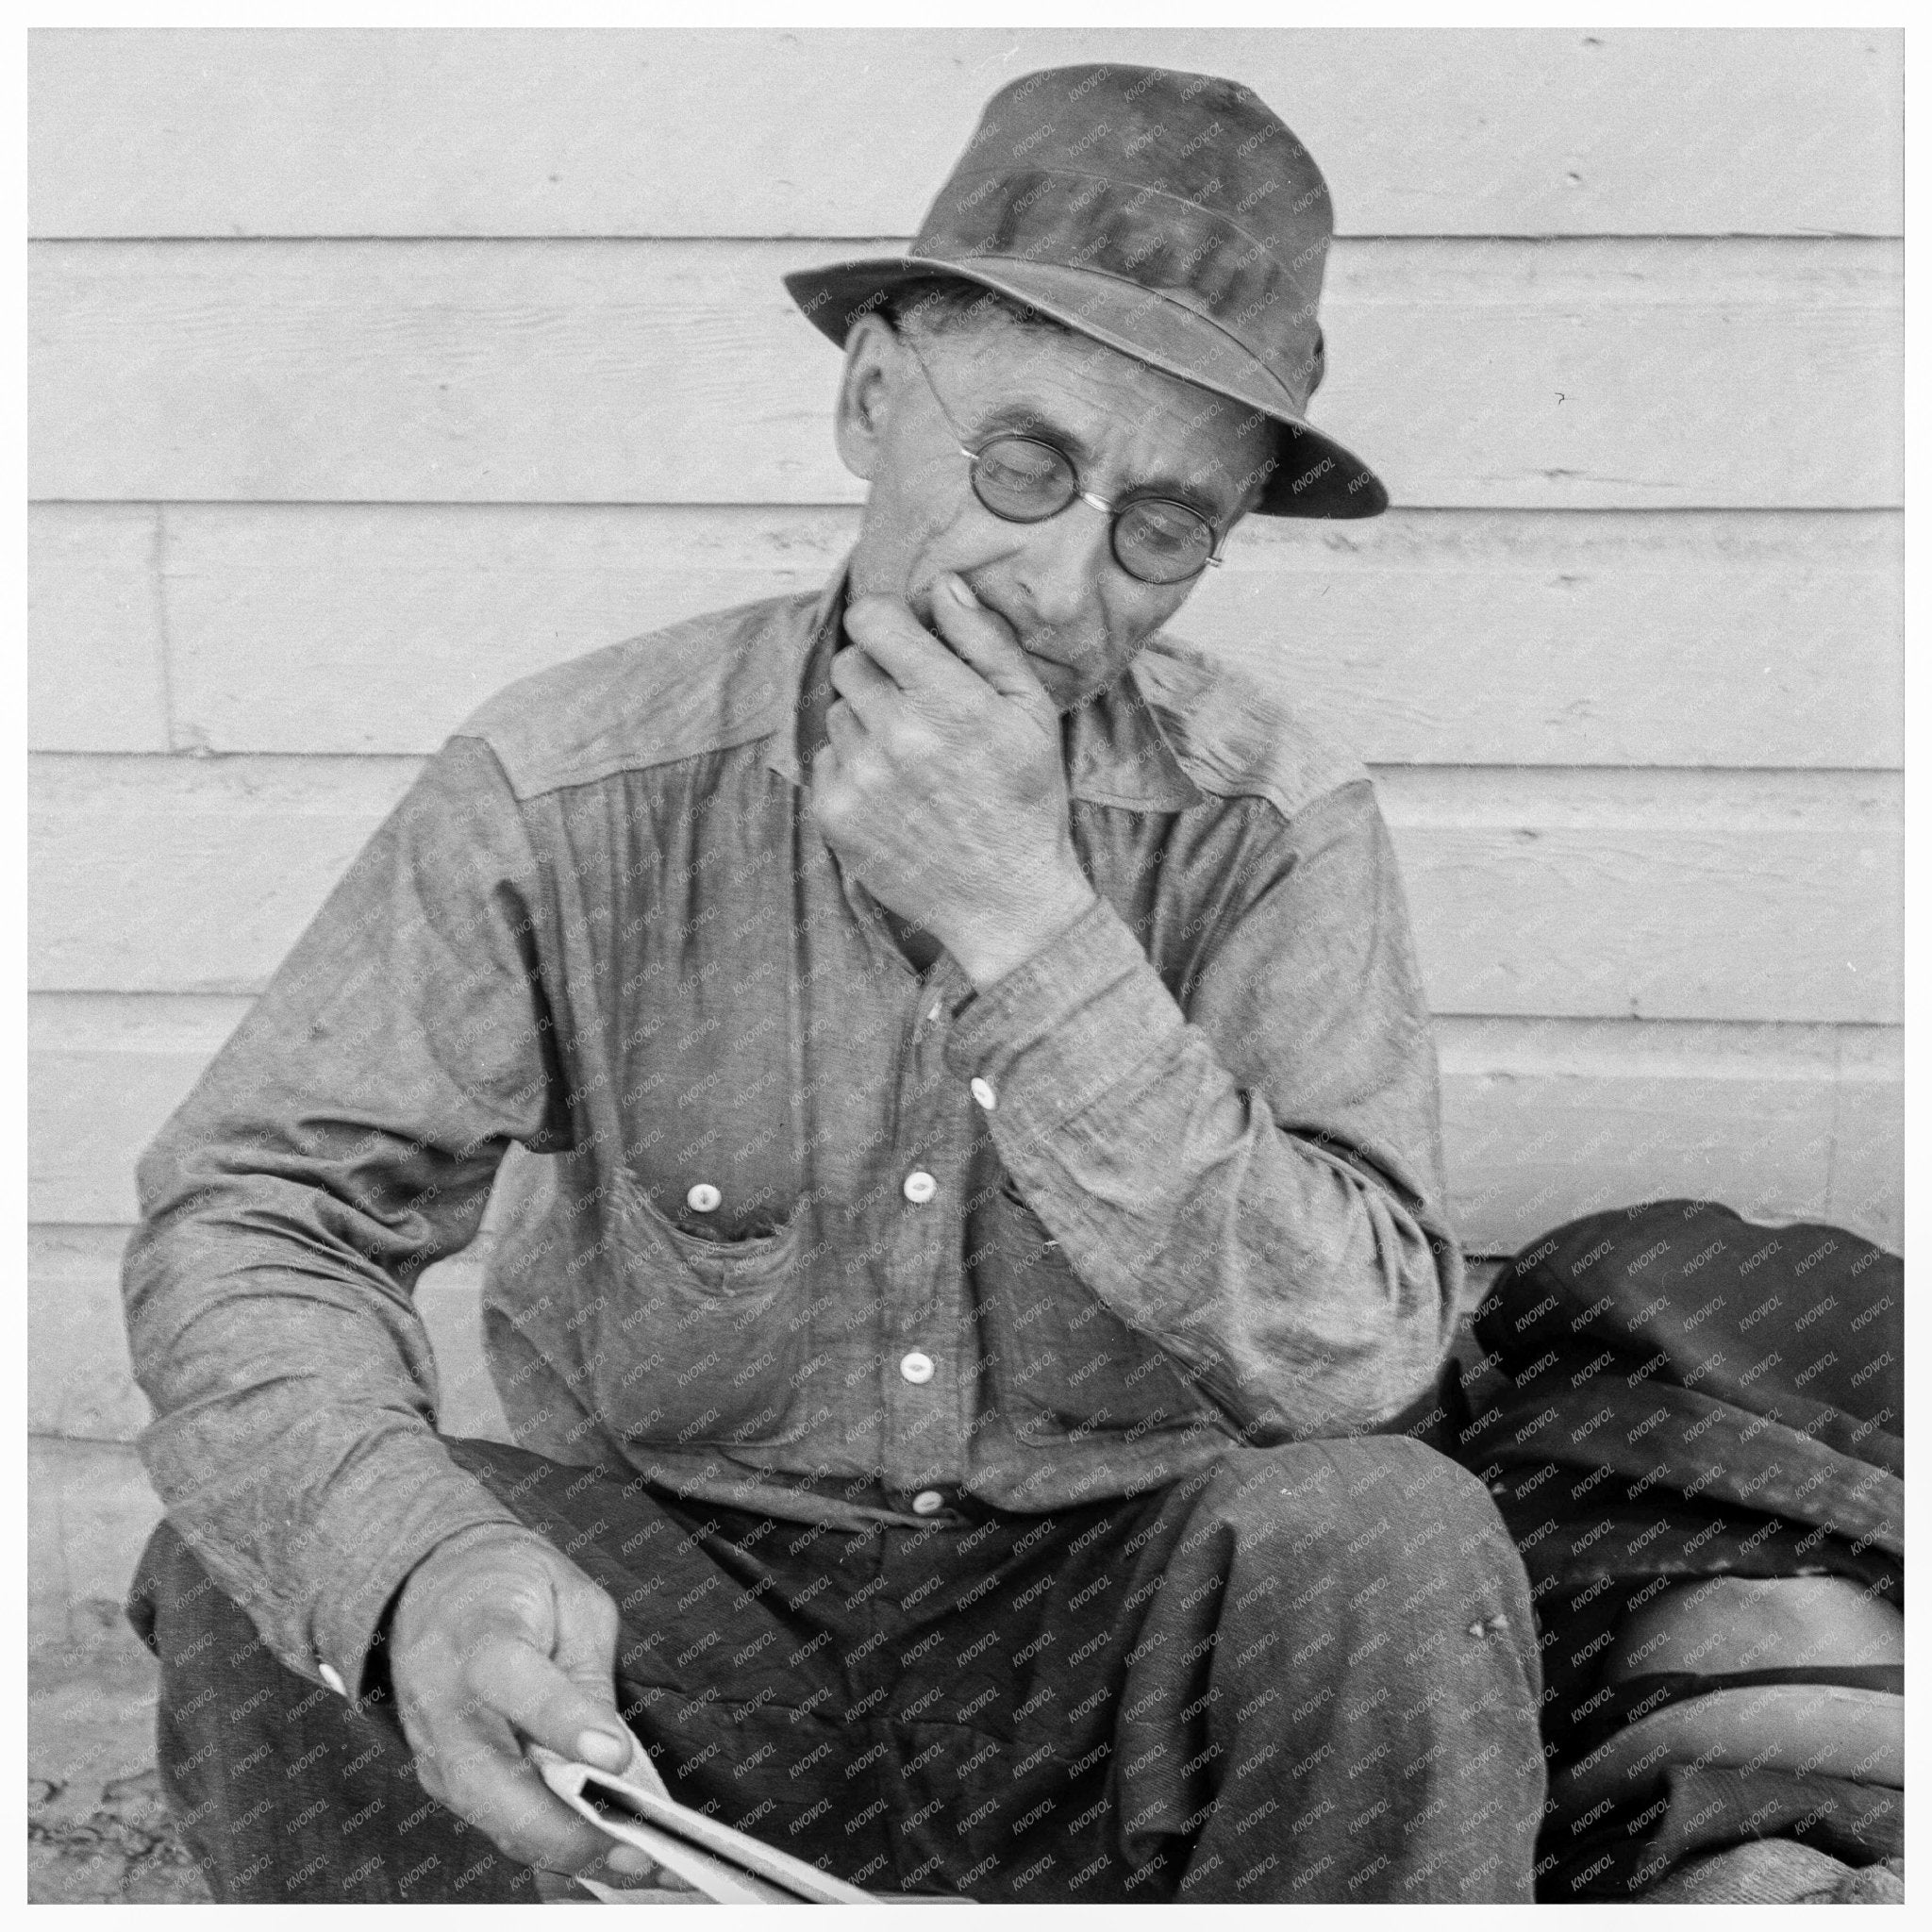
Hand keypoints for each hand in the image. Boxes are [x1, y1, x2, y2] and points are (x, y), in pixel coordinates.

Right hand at [388, 1526, 659, 1884]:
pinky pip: (496, 1824)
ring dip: (565, 1852)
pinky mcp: (444, 1782)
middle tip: (638, 1851)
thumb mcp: (568, 1598)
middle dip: (566, 1829)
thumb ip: (586, 1671)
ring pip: (494, 1820)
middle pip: (491, 1783)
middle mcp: (445, 1704)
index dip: (564, 1721)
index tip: (615, 1756)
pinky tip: (603, 1860)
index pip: (515, 1682)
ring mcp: (436, 1752)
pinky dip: (548, 1848)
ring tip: (639, 1867)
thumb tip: (611, 1753)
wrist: (428, 1586)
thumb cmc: (510, 1585)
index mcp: (479, 1636)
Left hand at [811, 573, 1098, 985]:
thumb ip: (986, 642)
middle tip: (916, 706)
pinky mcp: (834, 813)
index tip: (902, 638)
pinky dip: (852, 767)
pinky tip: (895, 792)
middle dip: (878, 672)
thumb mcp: (1031, 714)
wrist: (1005, 900)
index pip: (872, 620)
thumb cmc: (1025, 801)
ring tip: (911, 757)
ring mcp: (859, 776)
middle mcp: (896, 734)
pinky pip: (825, 759)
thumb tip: (943, 586)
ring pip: (836, 711)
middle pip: (849, 663)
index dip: (886, 622)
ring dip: (865, 722)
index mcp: (948, 700)